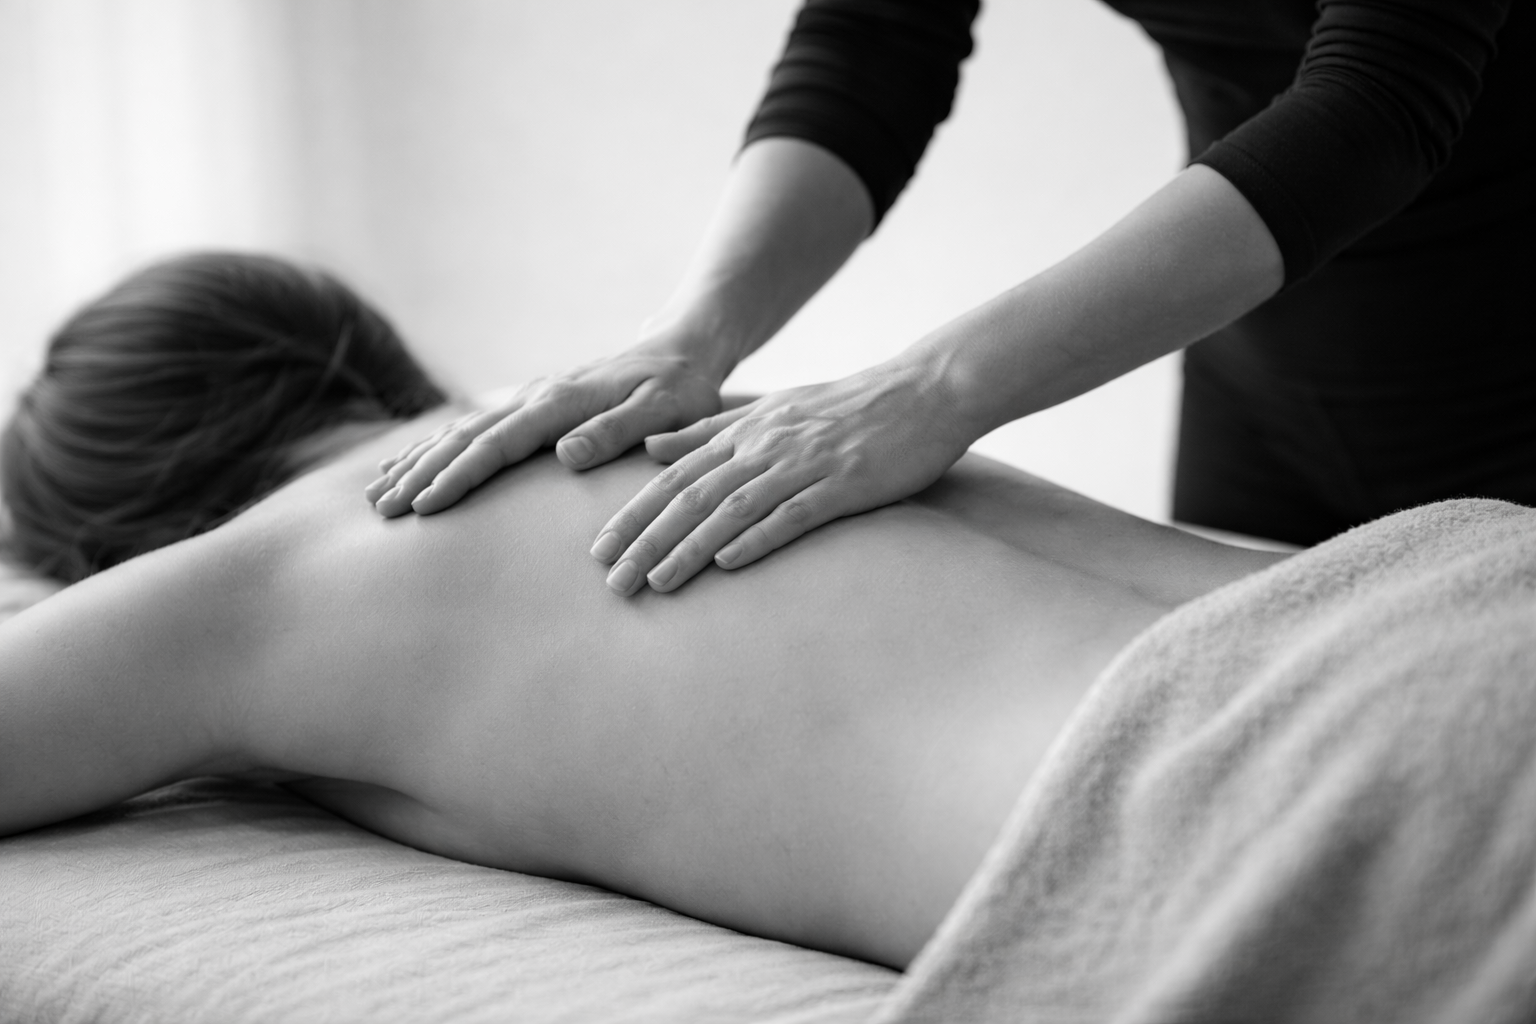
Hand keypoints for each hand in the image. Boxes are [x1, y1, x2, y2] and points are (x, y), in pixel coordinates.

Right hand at [365, 342, 724, 515]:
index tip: (423, 506)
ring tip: (376, 495)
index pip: (498, 445)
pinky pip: (473, 428)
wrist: (682, 349)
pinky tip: (411, 466)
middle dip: (420, 474)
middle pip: (465, 438)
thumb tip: (566, 454)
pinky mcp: (531, 405)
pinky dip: (437, 448)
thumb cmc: (681, 387)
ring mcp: (530, 399)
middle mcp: (536, 397)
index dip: (458, 477)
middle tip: (380, 511)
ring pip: (460, 431)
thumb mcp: (665, 411)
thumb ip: (617, 431)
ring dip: (418, 462)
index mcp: (562, 403)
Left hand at [592, 357, 972, 595]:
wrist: (925, 391)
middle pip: (690, 496)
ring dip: (689, 549)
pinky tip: (728, 564)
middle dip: (646, 540)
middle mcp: (764, 445)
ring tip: (656, 584)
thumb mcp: (772, 410)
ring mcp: (802, 464)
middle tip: (612, 581)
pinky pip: (791, 514)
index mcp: (745, 430)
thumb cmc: (850, 408)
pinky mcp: (842, 483)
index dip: (634, 513)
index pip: (674, 477)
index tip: (599, 549)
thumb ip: (711, 431)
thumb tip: (653, 448)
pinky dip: (756, 538)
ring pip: (731, 509)